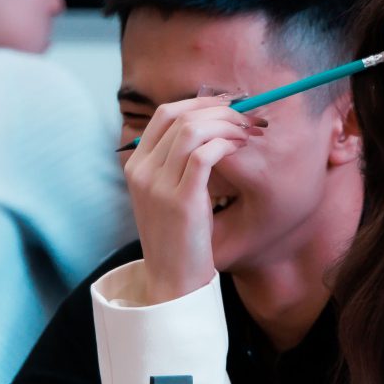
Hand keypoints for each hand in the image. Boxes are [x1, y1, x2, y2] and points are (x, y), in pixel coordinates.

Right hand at [125, 96, 262, 304]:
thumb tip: (211, 125)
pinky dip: (226, 144)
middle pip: (179, 115)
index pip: (165, 113)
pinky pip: (205, 155)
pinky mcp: (180, 200)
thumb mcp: (166, 194)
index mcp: (136, 165)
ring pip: (192, 130)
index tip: (228, 105)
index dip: (200, 102)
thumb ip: (176, 162)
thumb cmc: (178, 237)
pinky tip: (241, 148)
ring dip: (226, 124)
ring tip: (247, 133)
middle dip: (218, 109)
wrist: (171, 281)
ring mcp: (157, 185)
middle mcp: (142, 170)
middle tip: (247, 117)